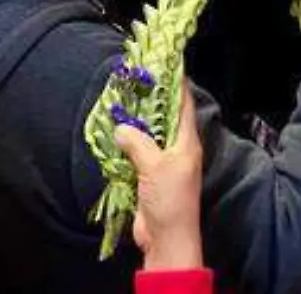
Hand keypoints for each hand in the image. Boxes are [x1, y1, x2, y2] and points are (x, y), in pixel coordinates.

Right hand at [113, 89, 204, 271]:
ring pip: (149, 133)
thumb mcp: (154, 166)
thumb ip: (138, 143)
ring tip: (119, 99)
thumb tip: (122, 127)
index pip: (183, 103)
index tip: (164, 61)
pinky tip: (113, 131)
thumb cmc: (170, 201)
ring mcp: (163, 163)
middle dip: (150, 98)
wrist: (167, 240)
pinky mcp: (149, 177)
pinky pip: (137, 152)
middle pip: (164, 116)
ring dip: (135, 120)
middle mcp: (177, 148)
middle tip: (132, 77)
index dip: (175, 81)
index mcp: (187, 142)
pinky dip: (127, 142)